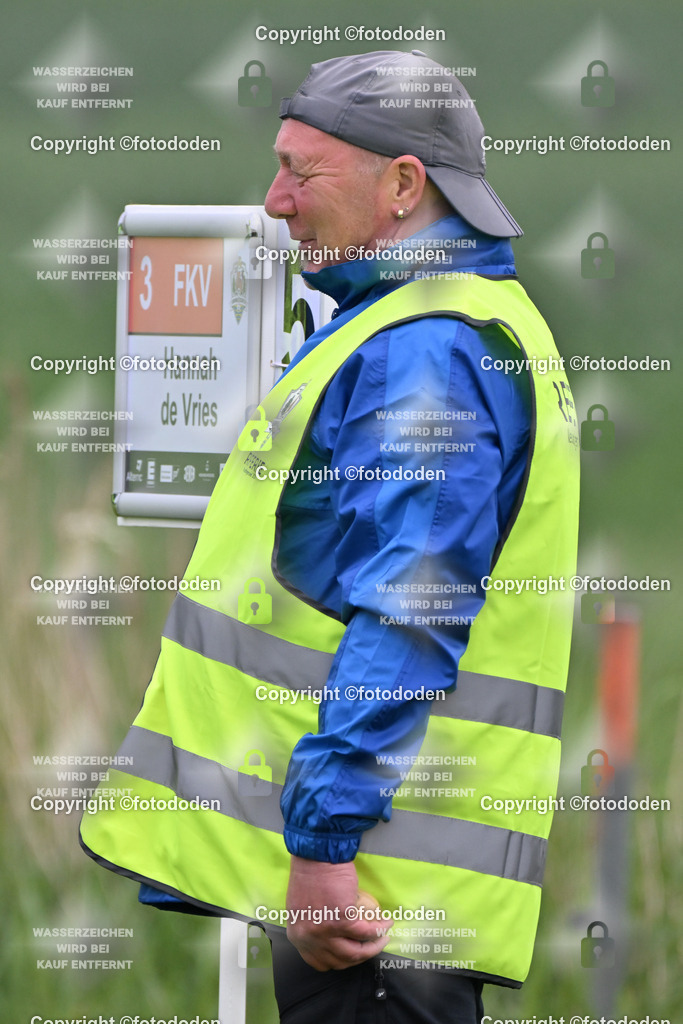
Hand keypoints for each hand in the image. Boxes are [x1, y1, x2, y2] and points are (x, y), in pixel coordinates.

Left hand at [285, 855, 391, 970]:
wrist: (316, 855)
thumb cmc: (309, 873)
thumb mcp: (302, 908)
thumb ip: (312, 925)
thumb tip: (329, 933)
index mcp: (298, 936)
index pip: (320, 962)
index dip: (340, 960)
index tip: (352, 953)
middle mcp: (310, 939)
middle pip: (340, 960)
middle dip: (361, 956)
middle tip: (372, 946)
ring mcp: (326, 932)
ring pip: (355, 952)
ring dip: (373, 947)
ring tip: (383, 938)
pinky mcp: (343, 920)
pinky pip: (366, 931)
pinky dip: (379, 929)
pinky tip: (385, 923)